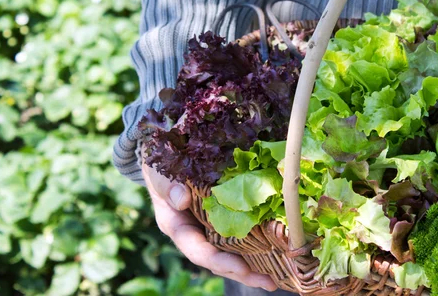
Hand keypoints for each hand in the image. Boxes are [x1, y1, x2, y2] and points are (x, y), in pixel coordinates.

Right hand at [142, 164, 277, 291]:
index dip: (218, 262)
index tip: (241, 268)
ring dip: (254, 263)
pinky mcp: (223, 217)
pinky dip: (257, 241)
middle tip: (269, 282)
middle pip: (219, 260)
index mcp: (177, 227)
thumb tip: (181, 200)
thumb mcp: (159, 175)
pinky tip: (277, 246)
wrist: (167, 155)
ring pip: (232, 251)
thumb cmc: (161, 168)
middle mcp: (195, 233)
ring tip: (277, 277)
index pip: (197, 250)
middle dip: (243, 273)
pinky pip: (241, 232)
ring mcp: (209, 227)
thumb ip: (167, 187)